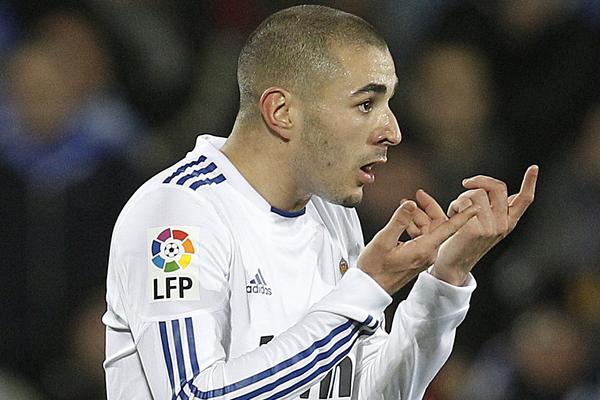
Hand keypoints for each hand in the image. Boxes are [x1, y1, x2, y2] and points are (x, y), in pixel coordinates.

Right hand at [358, 197, 478, 294]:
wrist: (371, 288)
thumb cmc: (375, 268)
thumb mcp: (383, 240)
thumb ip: (399, 220)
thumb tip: (410, 204)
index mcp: (424, 249)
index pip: (448, 228)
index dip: (463, 216)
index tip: (476, 206)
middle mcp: (427, 253)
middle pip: (436, 225)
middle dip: (428, 209)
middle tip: (419, 195)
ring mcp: (422, 256)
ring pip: (427, 230)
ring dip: (417, 217)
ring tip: (404, 206)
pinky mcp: (417, 257)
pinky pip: (421, 237)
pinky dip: (414, 227)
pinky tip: (403, 221)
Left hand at [431, 165, 538, 285]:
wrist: (453, 265)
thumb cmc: (466, 241)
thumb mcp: (487, 225)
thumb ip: (498, 210)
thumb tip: (509, 194)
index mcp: (508, 222)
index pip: (524, 200)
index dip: (530, 182)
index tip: (534, 167)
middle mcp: (503, 225)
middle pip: (496, 187)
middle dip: (479, 181)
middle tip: (466, 184)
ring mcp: (490, 228)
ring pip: (476, 193)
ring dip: (461, 197)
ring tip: (457, 212)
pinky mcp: (474, 230)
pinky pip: (463, 203)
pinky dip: (454, 206)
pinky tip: (451, 216)